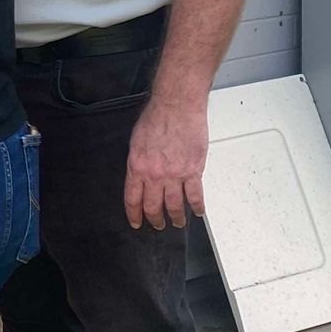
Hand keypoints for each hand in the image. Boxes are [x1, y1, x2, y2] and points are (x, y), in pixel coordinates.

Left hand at [124, 100, 207, 230]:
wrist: (177, 106)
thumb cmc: (156, 117)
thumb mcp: (136, 141)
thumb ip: (138, 161)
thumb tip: (139, 174)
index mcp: (137, 166)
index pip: (132, 199)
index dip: (134, 214)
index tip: (137, 222)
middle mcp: (154, 175)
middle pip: (153, 206)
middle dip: (155, 219)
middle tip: (158, 225)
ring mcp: (175, 175)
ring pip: (174, 205)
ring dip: (176, 218)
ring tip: (177, 223)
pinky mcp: (193, 171)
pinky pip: (195, 195)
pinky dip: (197, 207)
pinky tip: (197, 212)